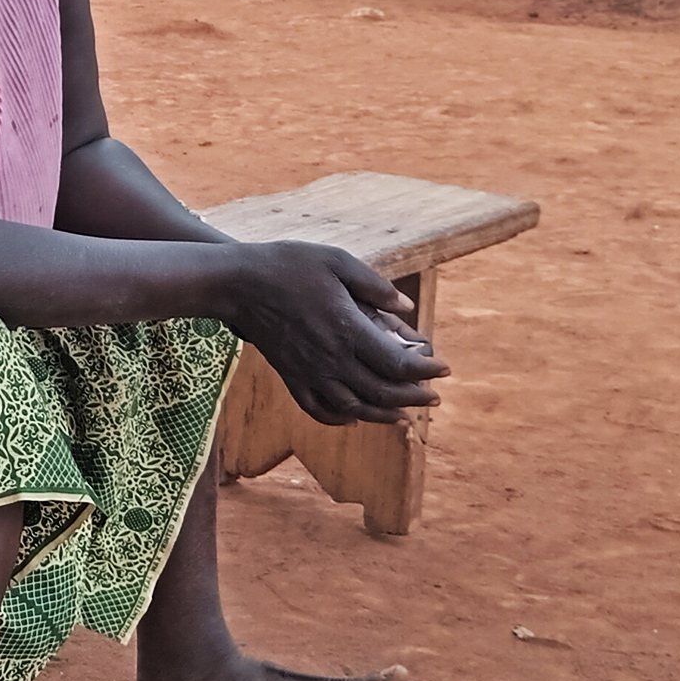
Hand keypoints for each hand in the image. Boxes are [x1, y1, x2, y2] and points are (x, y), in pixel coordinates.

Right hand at [223, 242, 447, 425]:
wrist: (236, 283)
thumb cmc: (287, 265)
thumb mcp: (337, 260)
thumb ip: (375, 285)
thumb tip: (405, 308)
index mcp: (348, 329)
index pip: (400, 364)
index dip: (427, 370)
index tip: (443, 368)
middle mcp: (331, 359)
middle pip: (382, 393)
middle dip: (414, 398)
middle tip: (433, 397)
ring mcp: (309, 372)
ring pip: (354, 408)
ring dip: (383, 415)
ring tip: (403, 415)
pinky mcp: (289, 376)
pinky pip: (317, 409)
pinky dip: (339, 419)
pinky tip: (352, 418)